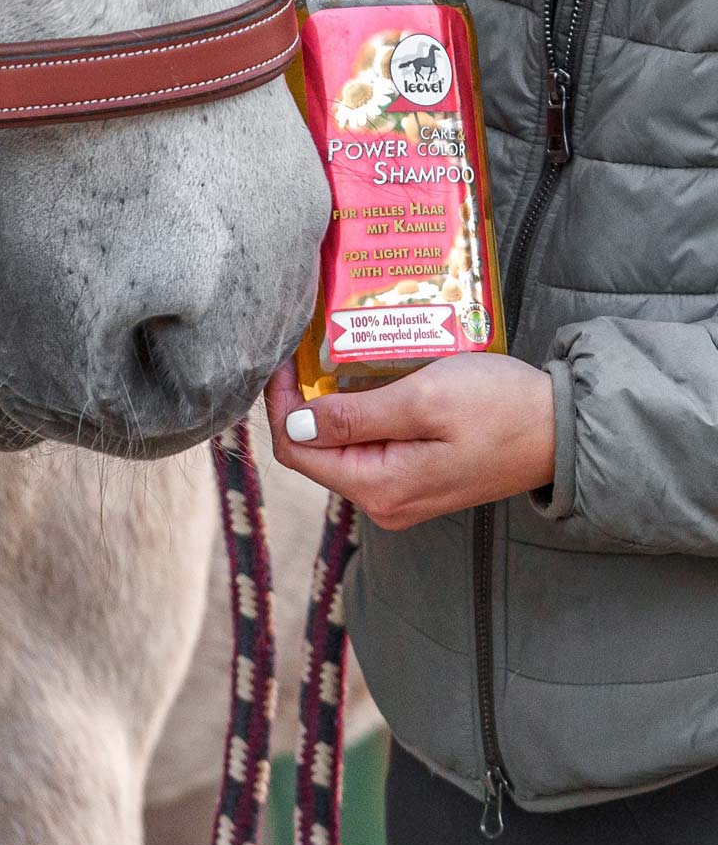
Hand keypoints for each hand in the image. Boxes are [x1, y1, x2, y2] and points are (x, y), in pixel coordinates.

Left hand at [264, 353, 555, 529]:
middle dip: (306, 398)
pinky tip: (373, 374)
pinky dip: (364, 409)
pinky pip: (372, 443)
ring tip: (341, 351)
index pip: (295, 449)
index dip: (279, 401)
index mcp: (379, 487)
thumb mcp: (422, 400)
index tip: (285, 353)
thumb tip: (294, 425)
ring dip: (335, 400)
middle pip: (315, 448)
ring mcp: (402, 492)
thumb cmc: (499, 407)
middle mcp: (383, 500)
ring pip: (343, 443)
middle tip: (314, 343)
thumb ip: (355, 416)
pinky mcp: (419, 476)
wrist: (563, 430)